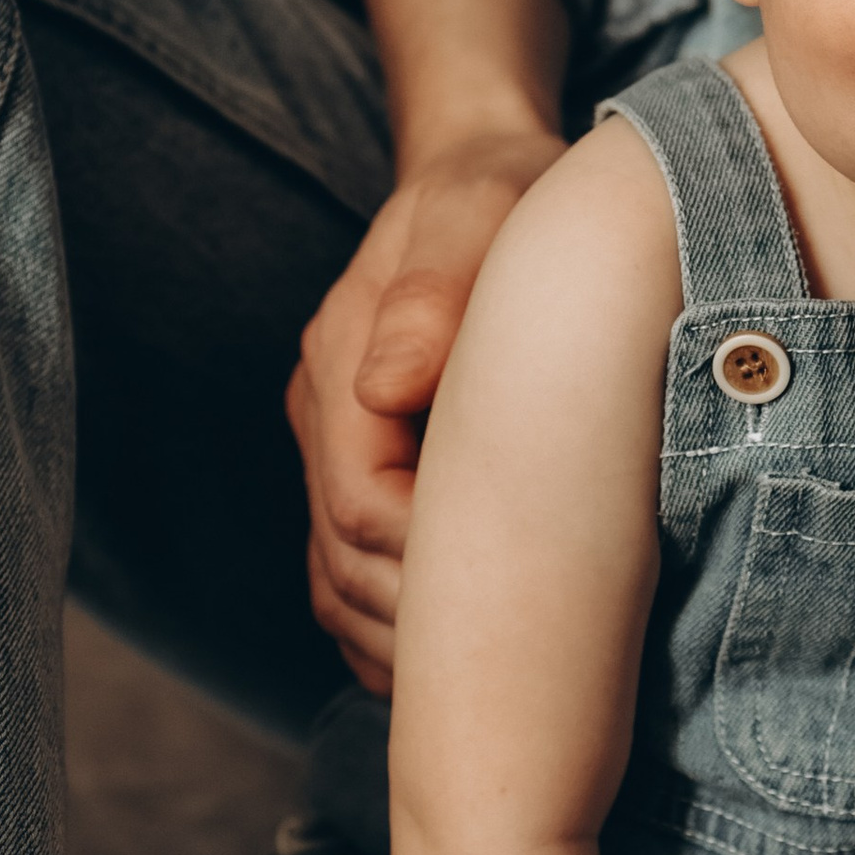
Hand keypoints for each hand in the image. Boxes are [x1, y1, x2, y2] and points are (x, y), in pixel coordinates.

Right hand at [287, 124, 564, 689]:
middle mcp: (325, 416)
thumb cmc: (500, 194)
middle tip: (529, 658)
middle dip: (424, 620)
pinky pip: (355, 577)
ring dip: (403, 641)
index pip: (366, 508)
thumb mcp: (480, 214)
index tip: (528, 580)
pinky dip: (395, 629)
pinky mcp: (368, 468)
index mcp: (342, 365)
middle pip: (346, 565)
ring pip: (340, 586)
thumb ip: (434, 290)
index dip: (433, 560)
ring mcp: (339, 448)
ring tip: (496, 677)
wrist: (484, 176)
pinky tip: (455, 660)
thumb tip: (387, 387)